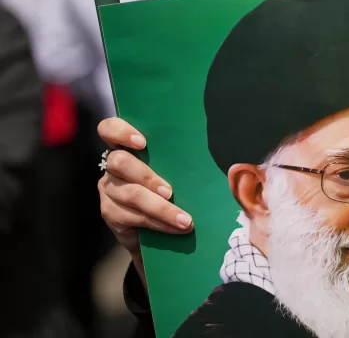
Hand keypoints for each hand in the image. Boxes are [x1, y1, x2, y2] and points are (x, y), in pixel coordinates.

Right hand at [97, 117, 192, 286]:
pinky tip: (175, 228)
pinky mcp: (109, 213)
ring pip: (131, 194)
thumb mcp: (176, 171)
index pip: (109, 129)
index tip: (142, 142)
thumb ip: (181, 161)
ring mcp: (109, 190)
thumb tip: (228, 165)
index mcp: (128, 147)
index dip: (120, 132)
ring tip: (184, 219)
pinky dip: (158, 223)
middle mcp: (112, 166)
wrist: (156, 230)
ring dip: (160, 208)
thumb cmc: (171, 188)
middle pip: (119, 162)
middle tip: (170, 191)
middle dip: (147, 176)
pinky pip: (133, 217)